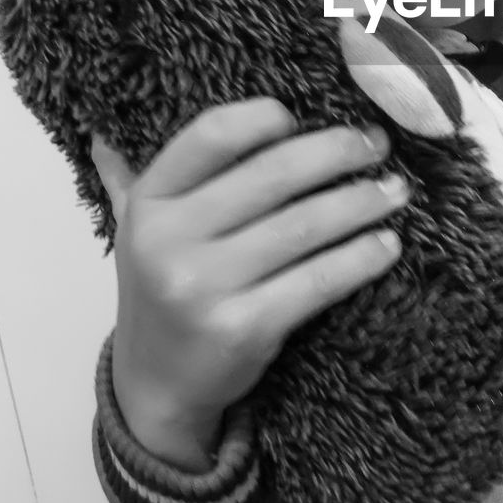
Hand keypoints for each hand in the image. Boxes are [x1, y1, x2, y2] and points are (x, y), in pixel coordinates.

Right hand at [91, 98, 404, 467]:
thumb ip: (130, 176)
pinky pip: (317, 281)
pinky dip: (360, 258)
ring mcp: (204, 286)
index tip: (306, 116)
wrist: (155, 385)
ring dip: (361, 202)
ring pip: (304, 226)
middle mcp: (169, 239)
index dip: (265, 118)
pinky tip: (388, 244)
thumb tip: (106, 131)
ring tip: (396, 190)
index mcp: (150, 200)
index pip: (212, 134)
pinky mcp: (242, 328)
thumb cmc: (163, 287)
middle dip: (337, 153)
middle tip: (378, 144)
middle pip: (272, 175)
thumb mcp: (139, 229)